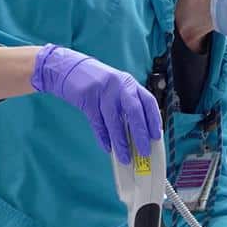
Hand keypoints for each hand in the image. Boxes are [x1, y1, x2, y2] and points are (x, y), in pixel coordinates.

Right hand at [31, 44, 161, 163]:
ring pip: (114, 120)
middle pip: (134, 111)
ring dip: (121, 142)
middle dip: (140, 134)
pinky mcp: (87, 98)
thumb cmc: (98, 84)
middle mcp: (120, 85)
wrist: (70, 68)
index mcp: (131, 83)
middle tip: (144, 151)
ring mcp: (103, 90)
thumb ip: (128, 106)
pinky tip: (108, 148)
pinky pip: (97, 122)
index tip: (157, 136)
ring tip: (125, 157)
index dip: (154, 120)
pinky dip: (103, 137)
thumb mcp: (117, 89)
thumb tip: (139, 134)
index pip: (149, 102)